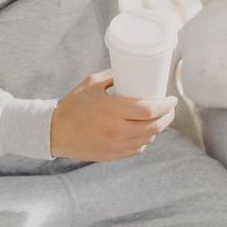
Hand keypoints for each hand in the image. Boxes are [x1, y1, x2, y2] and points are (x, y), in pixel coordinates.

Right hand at [50, 70, 177, 161]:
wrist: (53, 131)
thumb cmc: (72, 104)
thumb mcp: (92, 83)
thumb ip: (113, 76)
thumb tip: (132, 71)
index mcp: (113, 109)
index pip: (149, 110)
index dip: (166, 106)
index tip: (172, 99)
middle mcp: (116, 129)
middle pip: (153, 127)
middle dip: (167, 118)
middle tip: (170, 109)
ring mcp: (115, 145)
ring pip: (147, 139)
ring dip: (157, 129)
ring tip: (158, 119)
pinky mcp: (111, 155)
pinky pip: (136, 149)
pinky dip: (144, 140)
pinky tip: (143, 133)